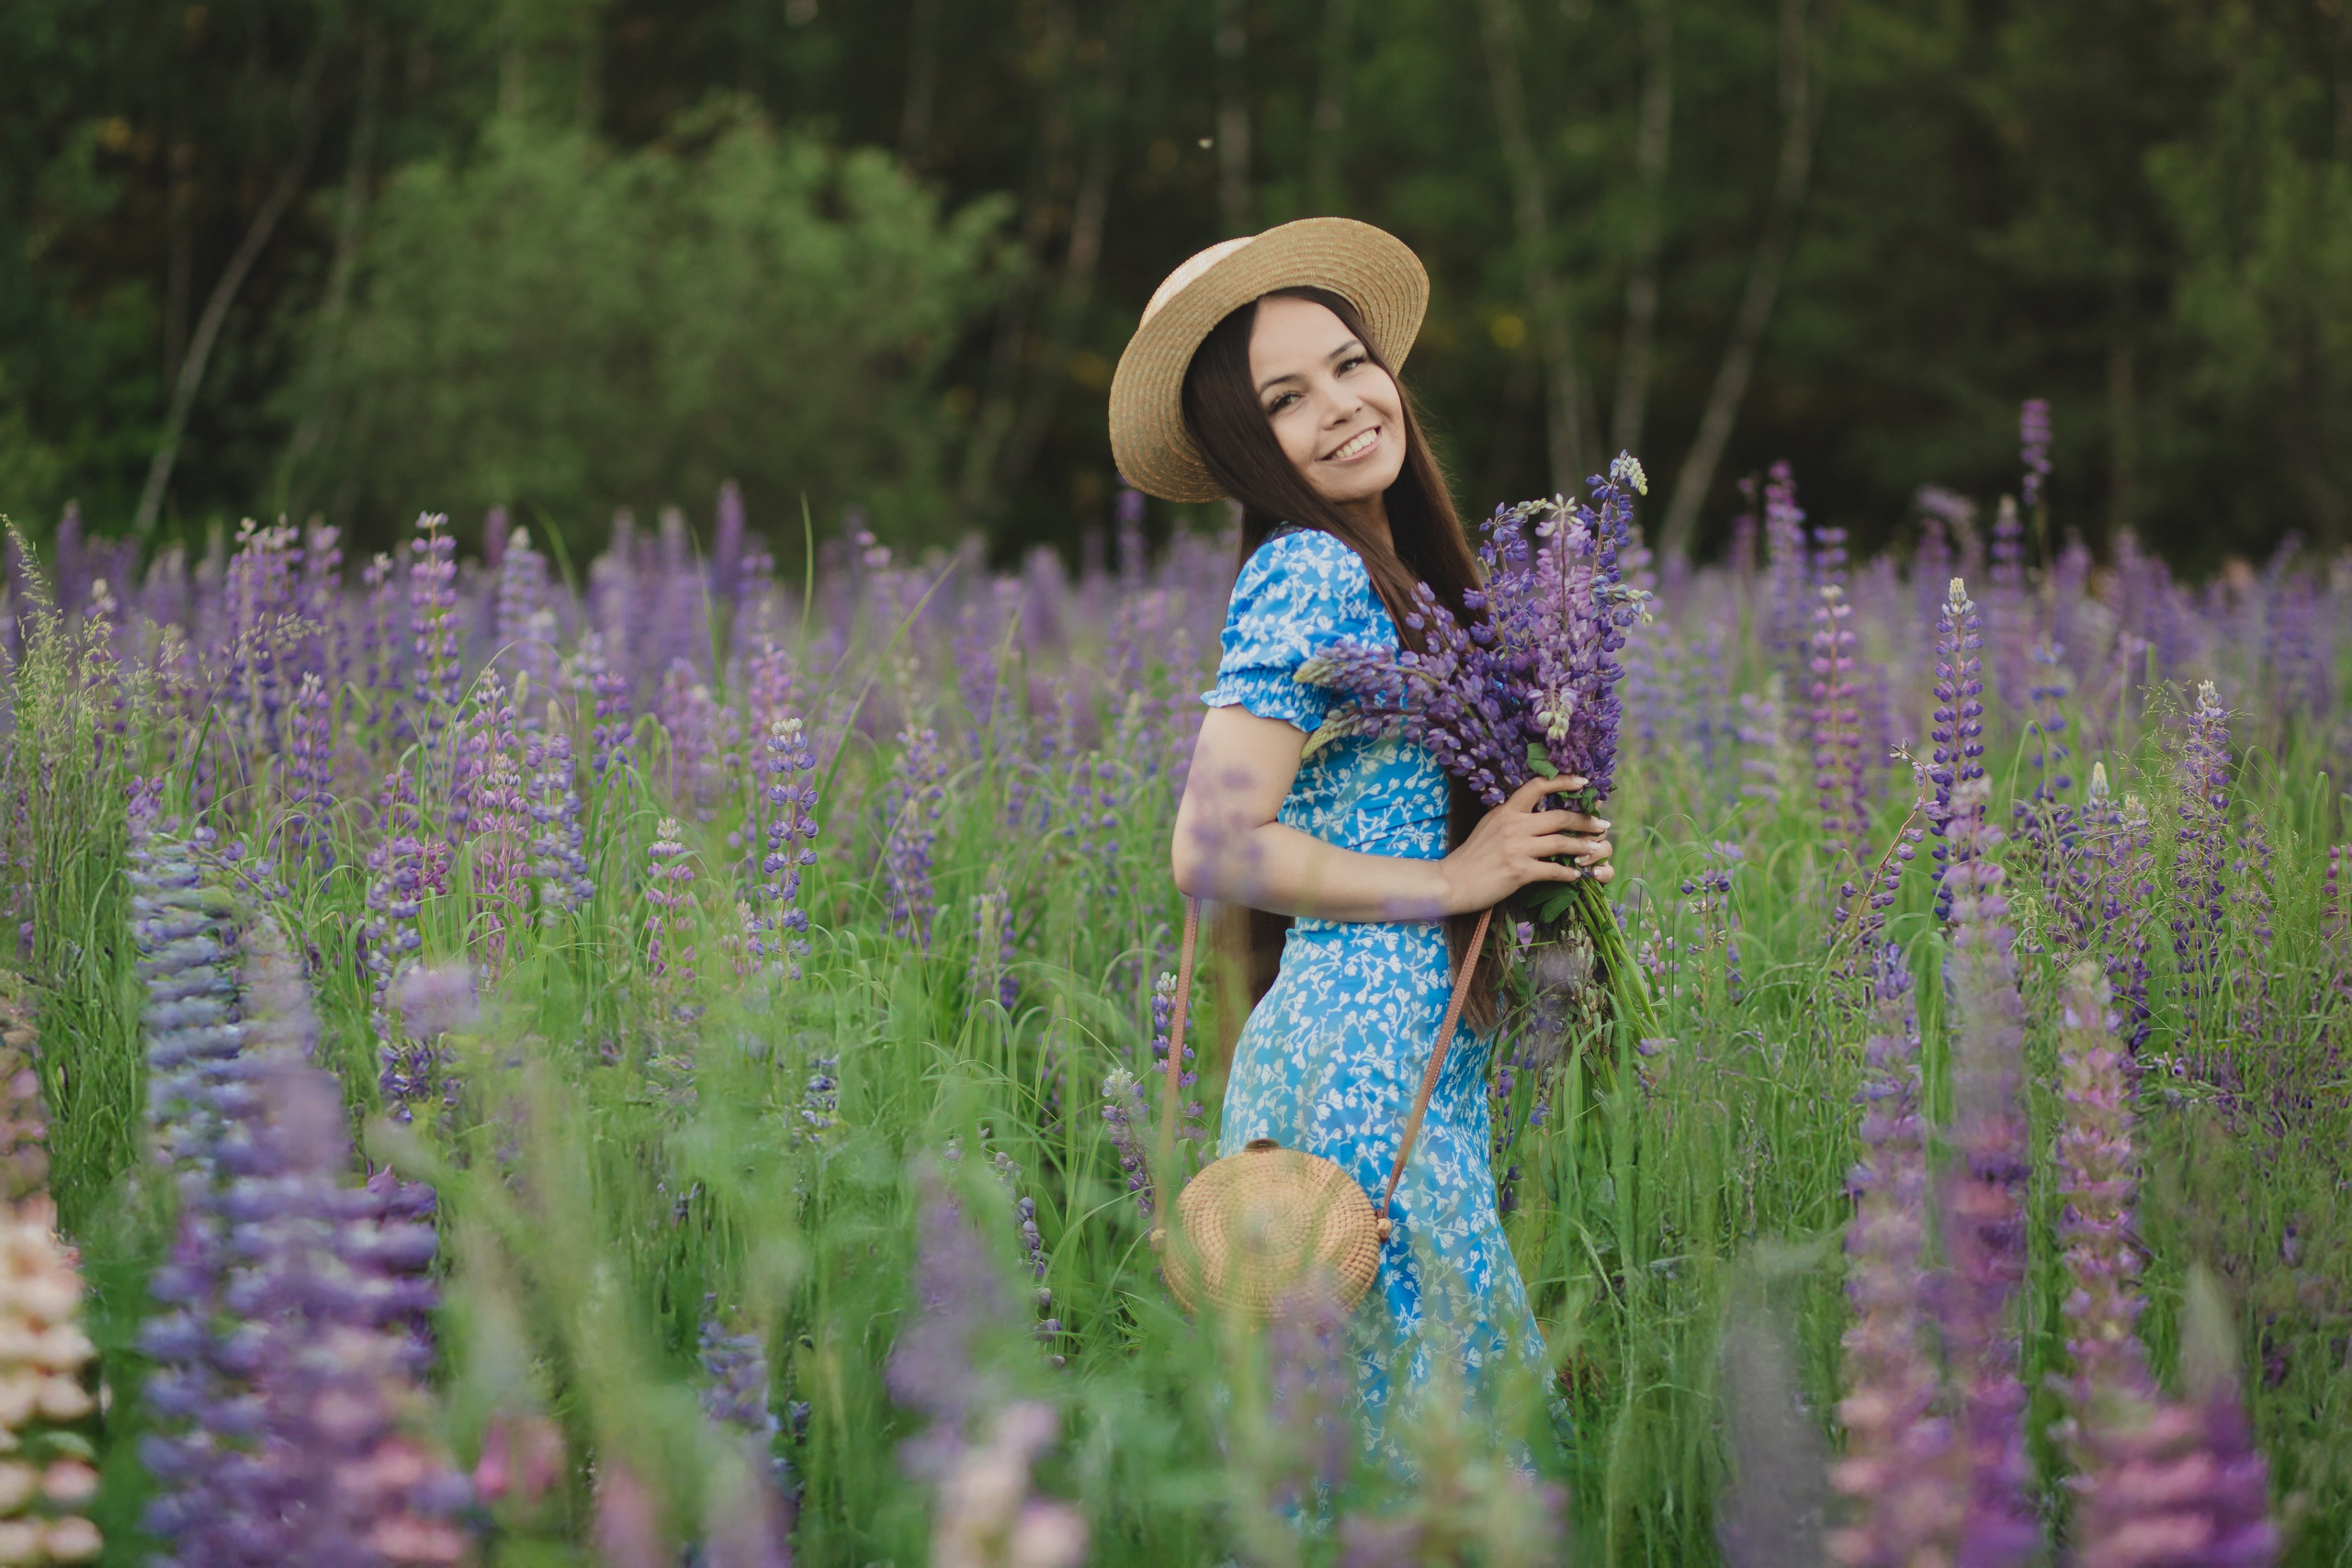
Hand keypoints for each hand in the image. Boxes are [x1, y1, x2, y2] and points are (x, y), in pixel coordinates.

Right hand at [1436, 774, 1616, 914]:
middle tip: (1602, 824)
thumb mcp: (1488, 825)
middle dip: (1586, 820)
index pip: (1538, 787)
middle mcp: (1514, 825)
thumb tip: (1535, 812)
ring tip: (1597, 848)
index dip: (1564, 782)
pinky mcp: (1520, 871)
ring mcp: (1517, 848)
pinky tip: (1577, 874)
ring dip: (1584, 846)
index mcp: (1506, 811)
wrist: (1452, 881)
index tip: (1584, 782)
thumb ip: (1511, 817)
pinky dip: (1569, 872)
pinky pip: (1554, 870)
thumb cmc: (1471, 856)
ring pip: (1562, 843)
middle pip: (1560, 817)